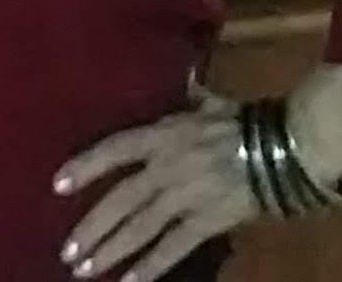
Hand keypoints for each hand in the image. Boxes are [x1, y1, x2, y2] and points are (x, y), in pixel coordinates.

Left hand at [53, 93, 254, 281]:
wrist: (284, 149)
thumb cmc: (247, 121)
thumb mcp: (211, 103)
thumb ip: (192, 97)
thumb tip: (188, 78)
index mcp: (162, 135)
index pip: (113, 150)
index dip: (84, 167)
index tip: (57, 186)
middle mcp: (164, 168)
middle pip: (119, 201)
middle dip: (91, 228)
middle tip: (67, 252)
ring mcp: (183, 197)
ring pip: (139, 228)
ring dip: (110, 250)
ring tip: (84, 270)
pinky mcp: (205, 222)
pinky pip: (172, 248)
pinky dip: (150, 268)